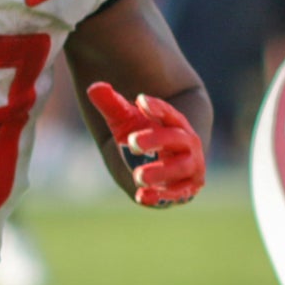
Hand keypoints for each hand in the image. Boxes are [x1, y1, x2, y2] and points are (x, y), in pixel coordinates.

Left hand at [87, 81, 203, 207]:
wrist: (160, 164)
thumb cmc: (143, 136)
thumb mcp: (125, 120)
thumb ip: (112, 104)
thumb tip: (94, 87)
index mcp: (174, 122)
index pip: (168, 112)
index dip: (157, 108)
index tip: (139, 101)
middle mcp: (187, 143)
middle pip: (176, 138)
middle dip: (156, 140)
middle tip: (132, 143)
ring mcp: (190, 166)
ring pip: (182, 167)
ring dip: (162, 172)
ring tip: (138, 176)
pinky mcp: (185, 188)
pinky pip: (178, 194)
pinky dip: (162, 197)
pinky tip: (142, 196)